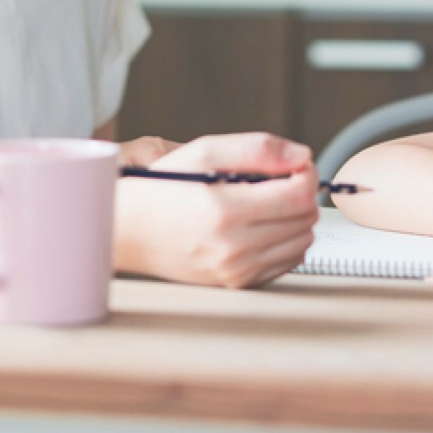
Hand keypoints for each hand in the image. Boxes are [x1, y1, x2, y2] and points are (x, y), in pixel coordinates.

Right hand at [114, 132, 319, 287]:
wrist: (126, 230)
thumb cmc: (161, 188)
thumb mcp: (203, 152)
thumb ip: (257, 149)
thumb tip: (302, 156)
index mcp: (226, 211)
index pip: (300, 195)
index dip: (305, 173)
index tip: (293, 165)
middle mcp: (233, 247)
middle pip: (306, 219)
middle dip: (301, 193)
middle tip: (279, 180)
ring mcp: (236, 271)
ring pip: (302, 242)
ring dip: (295, 218)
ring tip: (268, 202)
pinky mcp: (236, 284)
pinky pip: (286, 263)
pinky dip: (285, 241)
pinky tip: (262, 225)